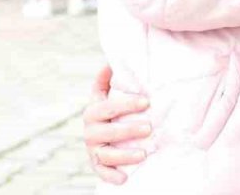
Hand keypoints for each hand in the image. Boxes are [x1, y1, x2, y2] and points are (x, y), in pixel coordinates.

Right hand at [83, 66, 152, 184]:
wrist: (100, 132)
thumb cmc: (110, 109)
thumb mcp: (106, 92)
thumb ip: (108, 78)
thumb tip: (113, 59)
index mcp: (93, 111)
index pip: (107, 106)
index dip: (125, 104)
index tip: (146, 101)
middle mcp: (90, 131)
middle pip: (108, 132)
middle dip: (128, 130)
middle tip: (149, 127)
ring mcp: (93, 149)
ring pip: (106, 155)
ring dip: (124, 156)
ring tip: (144, 154)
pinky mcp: (96, 164)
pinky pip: (101, 173)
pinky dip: (111, 177)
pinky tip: (124, 179)